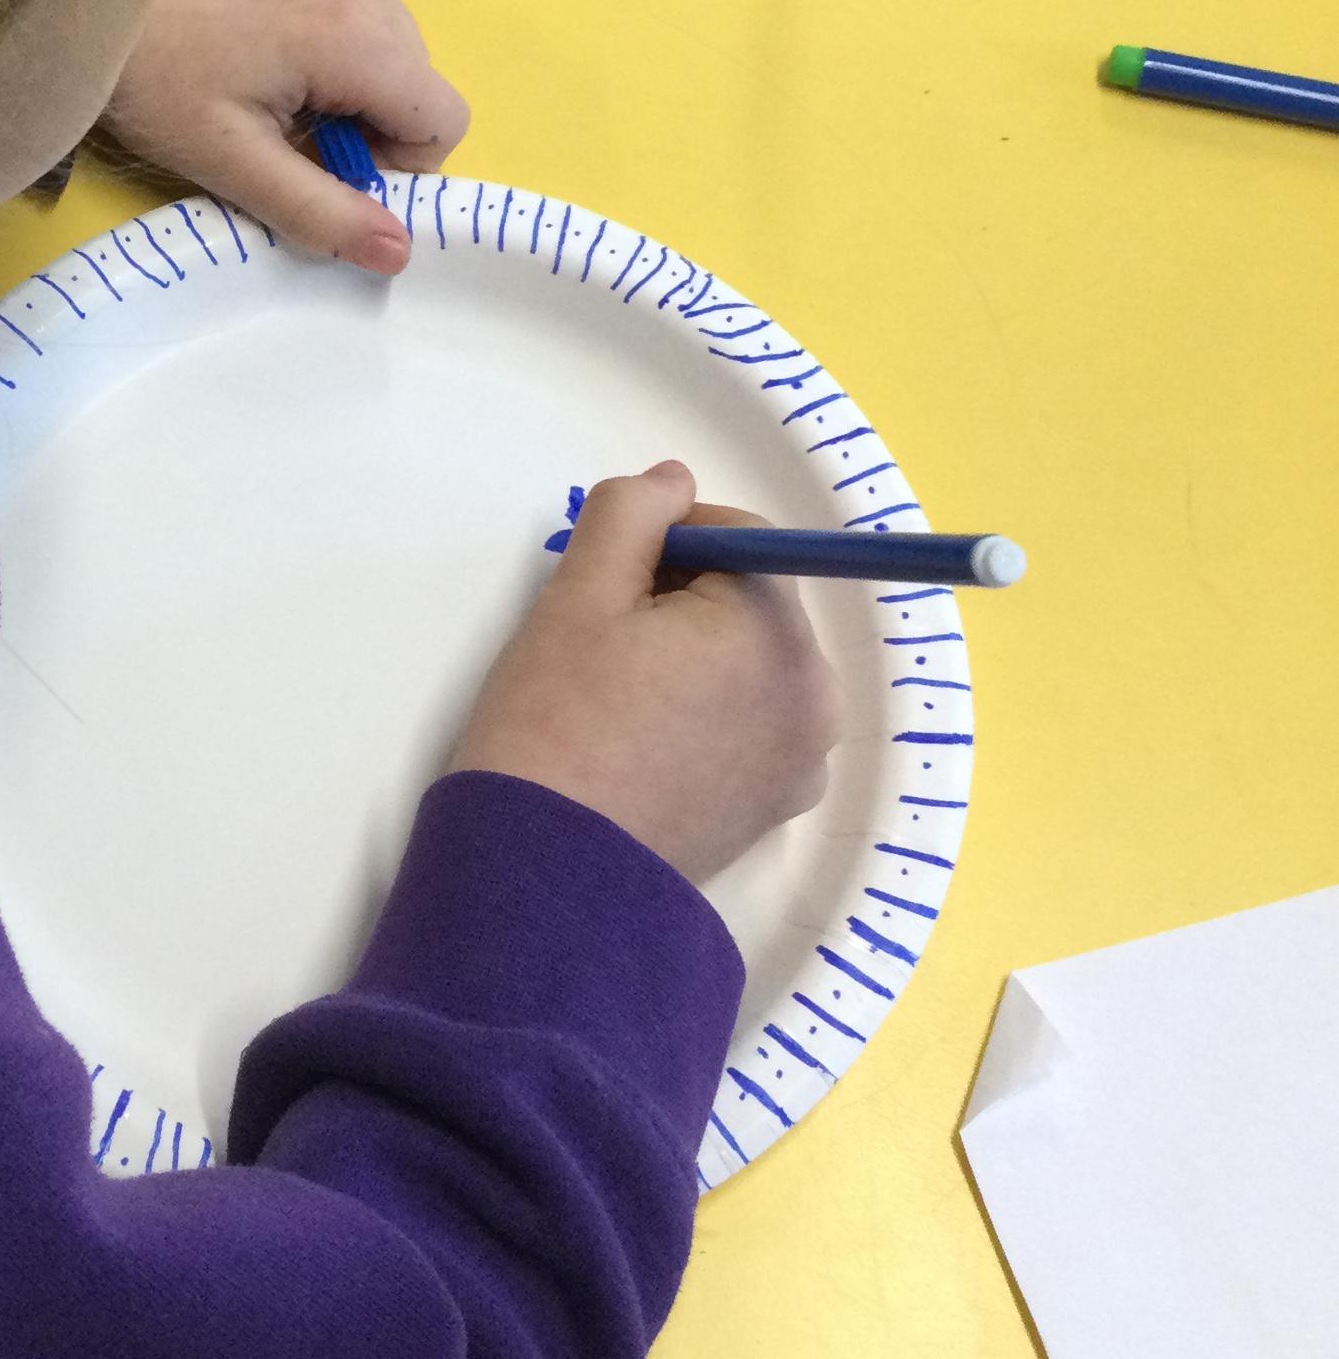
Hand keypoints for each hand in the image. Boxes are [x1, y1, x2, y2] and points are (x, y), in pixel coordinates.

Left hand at [99, 0, 465, 274]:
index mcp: (357, 33)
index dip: (396, 162)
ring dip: (346, 77)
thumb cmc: (156, 77)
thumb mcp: (233, 162)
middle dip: (365, 121)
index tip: (323, 166)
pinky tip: (258, 37)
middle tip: (281, 130)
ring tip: (264, 80)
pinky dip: (325, 31)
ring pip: (387, 40)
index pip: (442, 119)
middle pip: (414, 79)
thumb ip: (323, 212)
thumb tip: (399, 253)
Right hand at [448, 462, 840, 888]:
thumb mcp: (577, 595)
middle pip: (751, 603)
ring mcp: (802, 758)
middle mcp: (813, 692)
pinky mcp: (776, 807)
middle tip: (604, 648)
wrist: (546, 877)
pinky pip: (751, 726)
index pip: (738, 537)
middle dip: (684, 604)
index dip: (667, 543)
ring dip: (695, 659)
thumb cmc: (554, 726)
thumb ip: (631, 515)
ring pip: (749, 664)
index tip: (609, 582)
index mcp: (775, 630)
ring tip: (618, 703)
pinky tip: (644, 747)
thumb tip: (676, 480)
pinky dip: (708, 717)